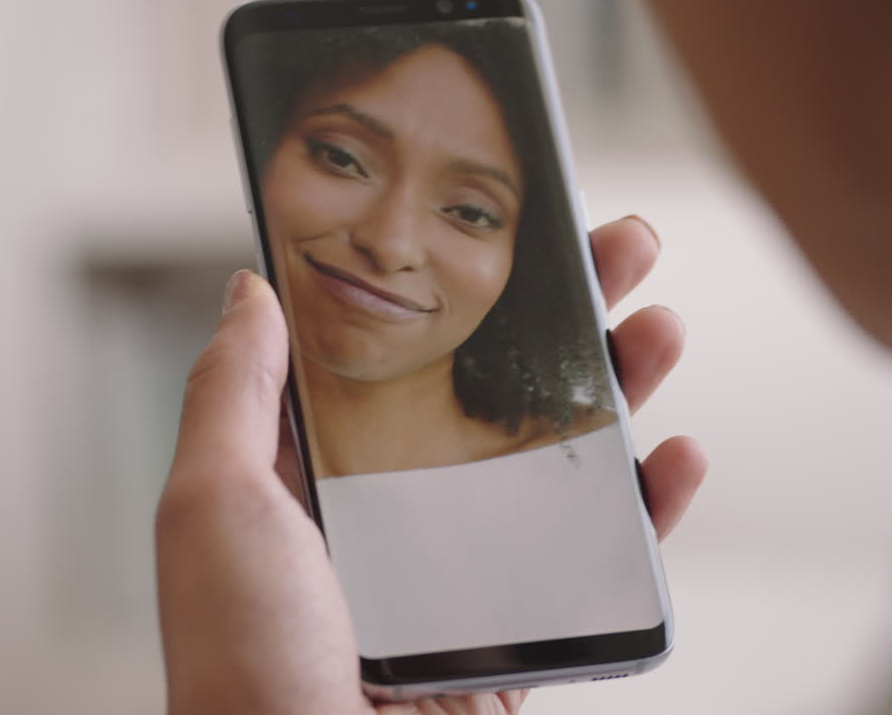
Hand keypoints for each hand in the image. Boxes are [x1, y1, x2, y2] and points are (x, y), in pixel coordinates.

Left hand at [156, 215, 707, 714]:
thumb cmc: (244, 664)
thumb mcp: (214, 505)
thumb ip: (231, 392)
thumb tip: (250, 288)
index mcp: (329, 470)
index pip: (408, 349)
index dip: (462, 285)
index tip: (510, 228)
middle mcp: (402, 508)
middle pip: (500, 388)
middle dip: (565, 313)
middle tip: (617, 247)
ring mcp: (468, 568)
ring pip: (560, 461)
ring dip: (620, 391)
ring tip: (658, 328)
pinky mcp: (521, 630)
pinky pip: (599, 562)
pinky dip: (648, 512)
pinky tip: (677, 457)